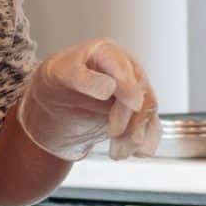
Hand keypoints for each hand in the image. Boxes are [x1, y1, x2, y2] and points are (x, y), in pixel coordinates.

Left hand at [16, 39, 160, 160]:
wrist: (54, 104)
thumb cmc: (55, 83)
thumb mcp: (59, 76)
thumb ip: (81, 78)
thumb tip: (111, 87)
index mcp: (105, 53)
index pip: (121, 66)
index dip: (128, 85)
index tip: (131, 104)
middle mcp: (124, 70)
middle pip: (140, 91)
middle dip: (130, 117)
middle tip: (113, 134)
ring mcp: (132, 92)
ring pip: (147, 112)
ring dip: (136, 135)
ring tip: (117, 152)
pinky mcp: (135, 114)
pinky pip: (150, 128)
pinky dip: (145, 143)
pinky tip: (130, 152)